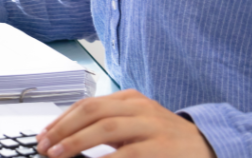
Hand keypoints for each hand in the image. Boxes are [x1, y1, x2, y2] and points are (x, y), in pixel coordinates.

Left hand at [36, 90, 215, 157]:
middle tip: (45, 147)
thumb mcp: (135, 125)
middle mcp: (139, 107)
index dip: (61, 120)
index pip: (87, 104)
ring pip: (106, 128)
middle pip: (92, 111)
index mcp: (130, 99)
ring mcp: (151, 126)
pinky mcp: (161, 147)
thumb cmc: (164, 138)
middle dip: (63, 129)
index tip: (43, 136)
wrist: (208, 146)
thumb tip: (65, 139)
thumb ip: (106, 126)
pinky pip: (127, 153)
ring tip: (58, 155)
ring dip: (76, 142)